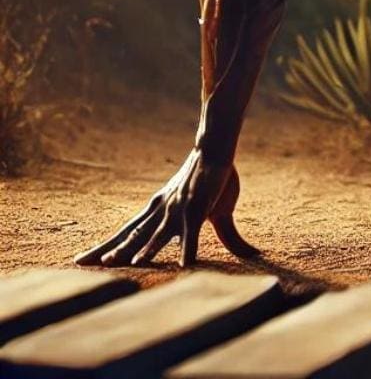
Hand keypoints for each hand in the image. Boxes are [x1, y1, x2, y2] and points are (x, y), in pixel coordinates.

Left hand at [74, 152, 258, 267]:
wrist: (215, 149)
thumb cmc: (212, 179)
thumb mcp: (209, 212)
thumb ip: (223, 235)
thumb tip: (247, 254)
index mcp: (156, 210)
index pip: (125, 231)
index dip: (105, 246)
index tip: (82, 259)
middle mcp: (160, 211)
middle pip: (130, 234)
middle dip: (107, 250)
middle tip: (79, 264)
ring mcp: (178, 211)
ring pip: (156, 234)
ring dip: (142, 250)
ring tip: (125, 265)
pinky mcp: (199, 209)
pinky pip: (193, 233)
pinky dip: (189, 248)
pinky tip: (185, 265)